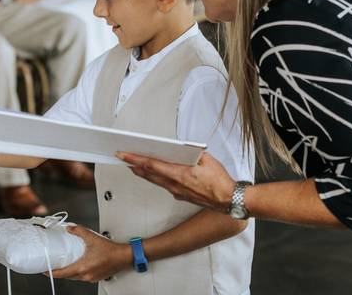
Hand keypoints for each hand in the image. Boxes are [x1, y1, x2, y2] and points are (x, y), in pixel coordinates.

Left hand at [49, 226, 132, 282]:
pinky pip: (82, 277)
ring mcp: (91, 278)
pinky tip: (78, 265)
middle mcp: (86, 275)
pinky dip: (77, 272)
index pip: (62, 274)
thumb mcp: (92, 237)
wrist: (124, 257)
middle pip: (67, 277)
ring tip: (63, 265)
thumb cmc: (111, 251)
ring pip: (75, 278)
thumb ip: (79, 231)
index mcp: (83, 267)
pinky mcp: (96, 277)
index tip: (45, 271)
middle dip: (59, 272)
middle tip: (52, 266)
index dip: (51, 273)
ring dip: (68, 272)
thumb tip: (70, 229)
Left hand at [118, 152, 234, 210]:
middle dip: (134, 165)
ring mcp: (177, 191)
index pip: (151, 165)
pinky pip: (164, 186)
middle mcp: (175, 184)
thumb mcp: (207, 160)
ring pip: (155, 181)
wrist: (229, 200)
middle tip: (122, 158)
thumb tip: (184, 150)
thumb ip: (193, 153)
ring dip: (143, 173)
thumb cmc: (220, 182)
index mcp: (179, 173)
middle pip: (149, 174)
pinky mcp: (181, 196)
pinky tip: (154, 176)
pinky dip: (156, 179)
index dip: (135, 159)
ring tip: (134, 166)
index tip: (124, 155)